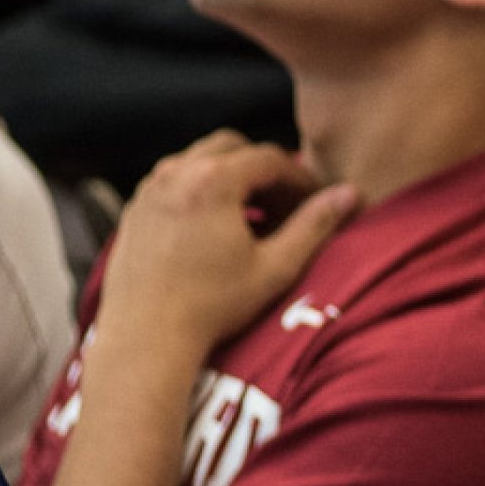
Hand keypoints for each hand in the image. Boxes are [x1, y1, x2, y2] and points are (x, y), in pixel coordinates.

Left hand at [97, 131, 356, 349]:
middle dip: (263, 168)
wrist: (145, 338)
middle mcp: (176, 173)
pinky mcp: (135, 210)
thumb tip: (350, 194)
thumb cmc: (212, 307)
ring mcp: (149, 190)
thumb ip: (314, 225)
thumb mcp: (276, 267)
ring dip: (230, 175)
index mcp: (213, 180)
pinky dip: (200, 189)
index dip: (300, 177)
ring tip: (251, 213)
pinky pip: (173, 181)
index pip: (270, 158)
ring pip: (199, 159)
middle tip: (284, 202)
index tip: (316, 200)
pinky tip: (215, 225)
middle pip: (232, 147)